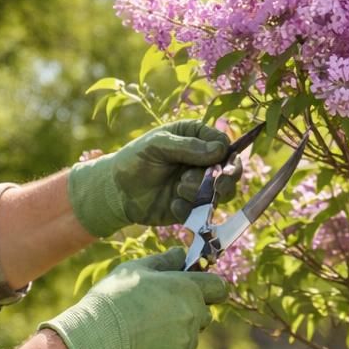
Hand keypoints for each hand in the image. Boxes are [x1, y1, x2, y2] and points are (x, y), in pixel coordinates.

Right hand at [38, 247, 229, 348]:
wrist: (97, 338)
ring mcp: (186, 343)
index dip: (210, 288)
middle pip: (205, 314)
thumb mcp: (136, 269)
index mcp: (187, 288)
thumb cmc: (114, 298)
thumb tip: (181, 253)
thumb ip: (164, 261)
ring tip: (142, 332)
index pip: (219, 287)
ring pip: (189, 338)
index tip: (195, 289)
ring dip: (174, 335)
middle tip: (158, 311)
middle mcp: (193, 316)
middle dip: (189, 312)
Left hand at [67, 121, 239, 237]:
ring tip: (178, 189)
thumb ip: (187, 146)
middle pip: (231, 170)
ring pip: (222, 192)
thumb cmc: (134, 160)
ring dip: (203, 193)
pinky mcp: (194, 206)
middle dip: (223, 178)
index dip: (226, 154)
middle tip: (213, 185)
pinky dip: (191, 209)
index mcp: (196, 137)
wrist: (116, 192)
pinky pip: (205, 211)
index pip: (224, 143)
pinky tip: (173, 205)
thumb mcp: (157, 145)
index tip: (216, 161)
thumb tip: (220, 150)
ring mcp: (200, 185)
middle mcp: (203, 161)